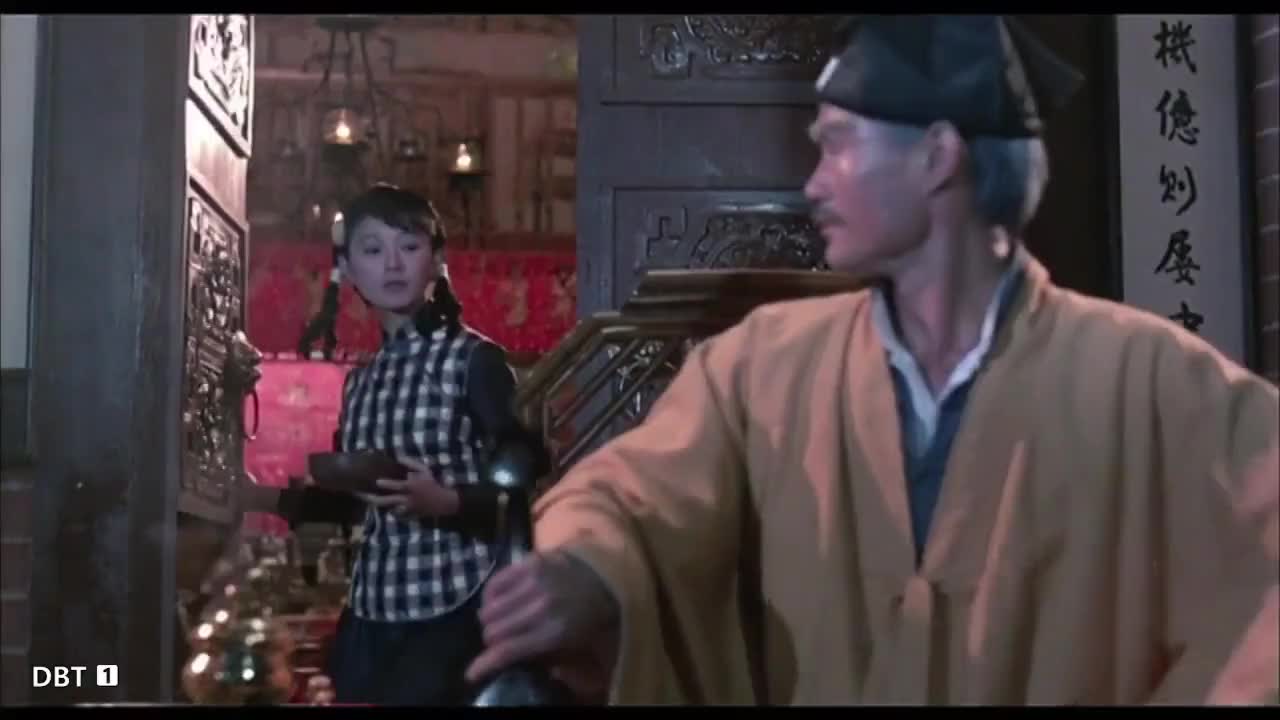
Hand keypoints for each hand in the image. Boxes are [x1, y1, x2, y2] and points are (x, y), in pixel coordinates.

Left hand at [356, 456, 459, 517]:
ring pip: (389, 508)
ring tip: (367, 501)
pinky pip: (396, 515)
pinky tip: (381, 509)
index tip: (376, 481)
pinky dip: (389, 512)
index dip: (387, 484)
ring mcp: (407, 509)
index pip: (397, 486)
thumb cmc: (432, 483)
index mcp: (411, 487)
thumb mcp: (425, 470)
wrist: (443, 502)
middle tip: (362, 495)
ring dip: (378, 505)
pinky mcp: (408, 515)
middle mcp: (407, 499)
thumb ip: (412, 463)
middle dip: (374, 498)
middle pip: (388, 500)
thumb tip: (399, 457)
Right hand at [464, 550, 618, 684]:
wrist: (606, 577)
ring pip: (488, 609)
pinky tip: (499, 600)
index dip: (484, 664)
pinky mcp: (529, 563)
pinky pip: (493, 584)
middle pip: (492, 631)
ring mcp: (533, 583)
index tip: (472, 673)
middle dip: (492, 641)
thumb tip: (503, 662)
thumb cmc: (587, 616)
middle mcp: (540, 608)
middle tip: (499, 640)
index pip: (507, 651)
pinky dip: (491, 596)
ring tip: (500, 619)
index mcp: (552, 633)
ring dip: (490, 619)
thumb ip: (537, 655)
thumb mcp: (570, 644)